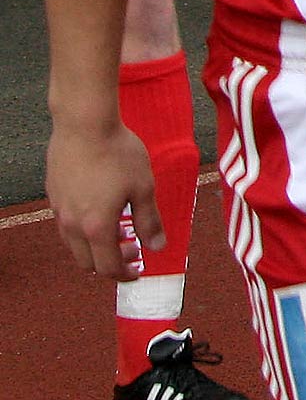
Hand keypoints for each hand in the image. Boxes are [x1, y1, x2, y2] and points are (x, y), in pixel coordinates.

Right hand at [48, 120, 161, 280]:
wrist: (84, 125)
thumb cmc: (118, 154)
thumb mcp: (143, 187)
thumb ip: (149, 221)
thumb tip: (157, 246)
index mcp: (96, 227)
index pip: (108, 266)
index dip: (124, 274)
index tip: (138, 271)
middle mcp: (72, 225)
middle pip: (87, 262)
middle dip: (111, 263)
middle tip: (132, 251)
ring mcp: (59, 210)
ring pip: (74, 244)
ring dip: (96, 246)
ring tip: (120, 231)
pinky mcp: (54, 196)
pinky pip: (67, 225)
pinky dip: (84, 230)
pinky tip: (101, 210)